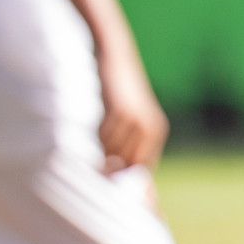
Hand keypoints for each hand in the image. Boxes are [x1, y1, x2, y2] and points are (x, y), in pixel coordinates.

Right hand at [96, 47, 168, 170]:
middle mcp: (150, 128)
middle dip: (111, 171)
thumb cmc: (116, 89)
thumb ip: (125, 141)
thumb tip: (113, 170)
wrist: (116, 56)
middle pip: (128, 164)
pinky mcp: (121, 112)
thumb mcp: (128, 116)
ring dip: (100, 156)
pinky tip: (88, 136)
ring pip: (114, 152)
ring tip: (88, 153)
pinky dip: (95, 141)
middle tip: (93, 172)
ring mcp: (137, 120)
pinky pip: (105, 137)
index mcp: (155, 131)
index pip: (142, 167)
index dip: (126, 180)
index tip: (109, 187)